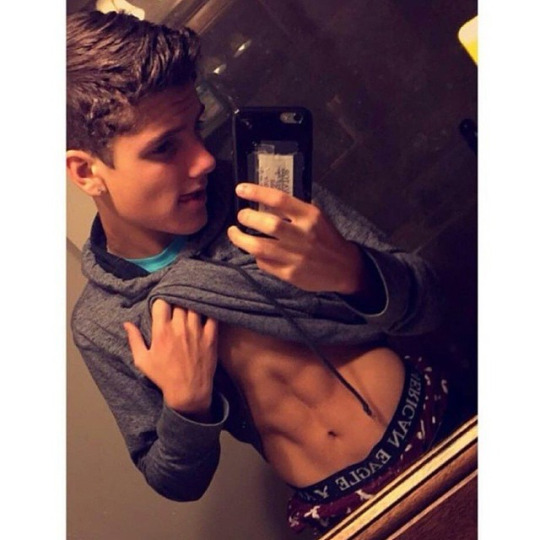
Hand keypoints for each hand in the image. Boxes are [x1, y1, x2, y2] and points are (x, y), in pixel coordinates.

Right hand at [124, 299, 217, 418]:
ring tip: (189, 306)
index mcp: (162, 332)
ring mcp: (196, 331)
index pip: (161, 303)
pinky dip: (208, 311)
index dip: (161, 301)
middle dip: (176, 301)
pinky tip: (205, 311)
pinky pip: (212, 316)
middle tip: (176, 304)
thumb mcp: (142, 360)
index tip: (162, 305)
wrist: (188, 391)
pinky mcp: (210, 337)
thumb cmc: (163, 377)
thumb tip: (126, 323)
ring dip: (191, 304)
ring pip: (194, 306)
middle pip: (179, 302)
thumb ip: (134, 340)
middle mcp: (179, 328)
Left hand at [227, 183, 365, 293]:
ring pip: (260, 247)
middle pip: (267, 224)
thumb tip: (263, 200)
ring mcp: (296, 256)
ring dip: (241, 239)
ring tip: (234, 233)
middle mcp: (303, 235)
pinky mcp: (290, 274)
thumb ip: (294, 210)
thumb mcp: (317, 217)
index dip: (256, 192)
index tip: (240, 189)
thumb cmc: (326, 238)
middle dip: (247, 217)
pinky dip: (256, 256)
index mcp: (310, 216)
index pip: (279, 199)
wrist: (344, 268)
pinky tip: (255, 251)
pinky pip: (265, 263)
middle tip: (241, 216)